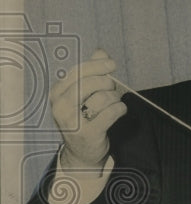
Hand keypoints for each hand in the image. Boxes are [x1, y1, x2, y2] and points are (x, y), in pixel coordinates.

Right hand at [50, 49, 126, 168]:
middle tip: (112, 89)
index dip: (98, 65)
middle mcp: (61, 106)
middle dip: (108, 83)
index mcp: (57, 93)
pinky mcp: (88, 133)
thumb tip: (100, 52)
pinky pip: (112, 112)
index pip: (78, 71)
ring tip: (114, 102)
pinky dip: (120, 109)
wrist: (81, 152)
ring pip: (104, 98)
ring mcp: (72, 121)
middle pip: (91, 83)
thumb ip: (91, 72)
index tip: (112, 63)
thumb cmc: (83, 117)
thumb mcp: (82, 94)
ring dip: (115, 98)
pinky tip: (119, 111)